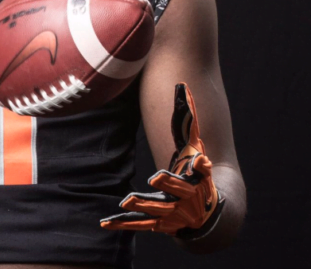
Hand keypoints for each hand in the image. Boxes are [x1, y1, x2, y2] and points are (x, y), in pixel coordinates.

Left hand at [100, 83, 224, 240]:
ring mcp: (169, 214)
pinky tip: (105, 222)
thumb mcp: (195, 148)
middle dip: (167, 186)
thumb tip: (183, 86)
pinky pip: (137, 224)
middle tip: (156, 178)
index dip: (196, 168)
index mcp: (195, 180)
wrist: (206, 215)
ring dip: (142, 205)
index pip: (197, 172)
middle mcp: (183, 199)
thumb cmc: (198, 173)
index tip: (194, 160)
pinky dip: (122, 224)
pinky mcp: (156, 224)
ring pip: (154, 210)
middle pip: (175, 192)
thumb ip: (189, 120)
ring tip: (127, 200)